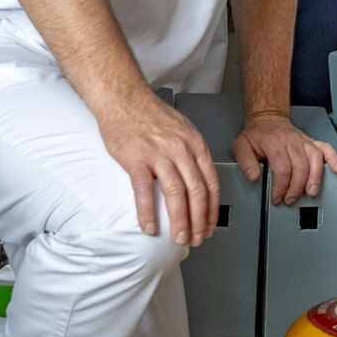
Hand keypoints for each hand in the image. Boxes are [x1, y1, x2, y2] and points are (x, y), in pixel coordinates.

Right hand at [93, 90, 219, 244]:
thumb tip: (198, 179)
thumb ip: (191, 153)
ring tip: (178, 237)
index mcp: (195, 144)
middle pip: (197, 192)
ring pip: (176, 195)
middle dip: (199, 220)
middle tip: (197, 238)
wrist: (124, 98)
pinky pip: (145, 192)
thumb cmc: (150, 114)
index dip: (212, 209)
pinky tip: (149, 227)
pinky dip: (148, 213)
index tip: (210, 225)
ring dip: (179, 221)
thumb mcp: (182, 130)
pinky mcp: (136, 159)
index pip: (211, 182)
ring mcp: (159, 154)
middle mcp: (181, 150)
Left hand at [231, 112, 336, 205]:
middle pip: (300, 166)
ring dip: (315, 178)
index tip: (278, 197)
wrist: (268, 118)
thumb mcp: (241, 146)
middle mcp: (291, 140)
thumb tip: (254, 177)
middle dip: (296, 187)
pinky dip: (333, 159)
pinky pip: (325, 148)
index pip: (282, 168)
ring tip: (311, 192)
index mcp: (273, 142)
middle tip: (290, 200)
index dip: (281, 186)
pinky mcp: (311, 141)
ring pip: (314, 159)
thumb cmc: (256, 134)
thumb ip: (245, 162)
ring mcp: (303, 140)